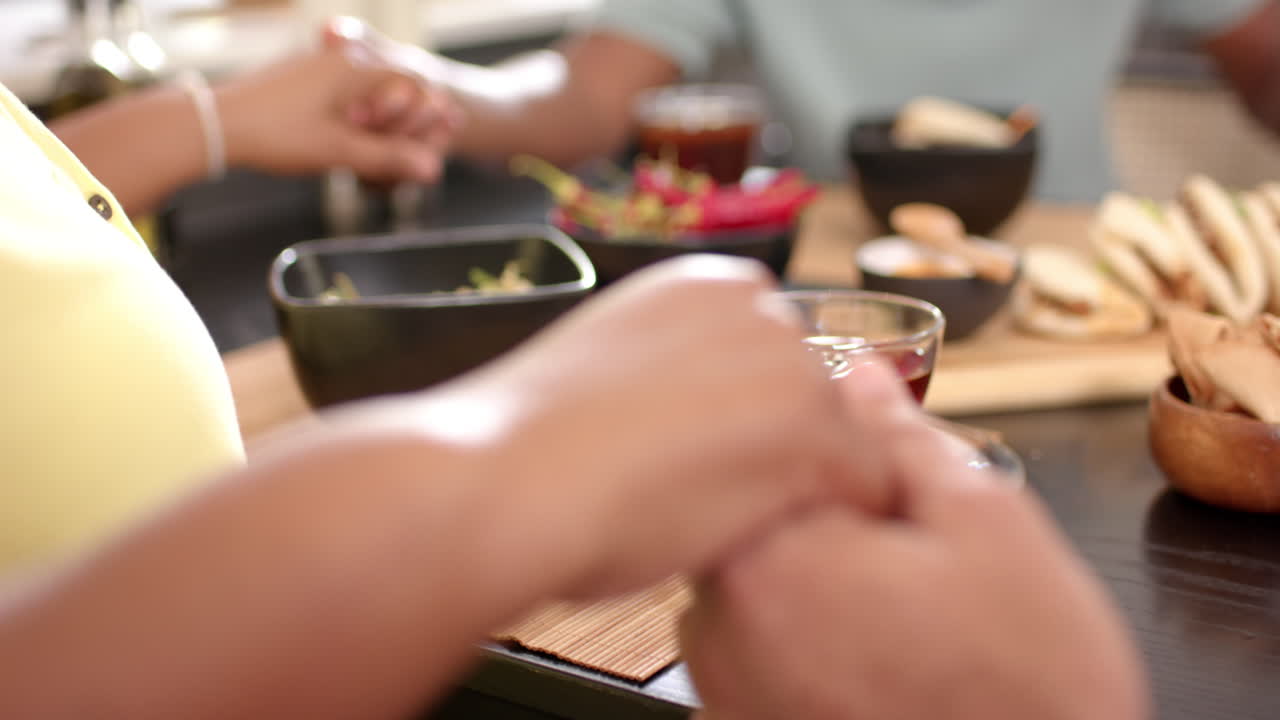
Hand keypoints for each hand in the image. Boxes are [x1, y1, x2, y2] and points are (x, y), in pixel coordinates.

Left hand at [214, 18, 459, 182]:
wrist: (212, 125)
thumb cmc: (273, 133)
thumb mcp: (339, 151)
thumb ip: (390, 157)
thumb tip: (433, 168)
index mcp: (354, 68)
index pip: (413, 84)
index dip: (425, 117)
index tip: (420, 144)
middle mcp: (338, 59)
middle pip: (392, 89)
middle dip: (402, 125)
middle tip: (395, 156)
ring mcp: (317, 68)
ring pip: (367, 95)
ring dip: (376, 127)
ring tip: (364, 156)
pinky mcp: (300, 82)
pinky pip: (342, 98)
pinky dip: (353, 122)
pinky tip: (340, 144)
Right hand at [468, 256, 895, 599]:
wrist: (499, 479)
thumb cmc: (526, 445)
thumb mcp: (611, 367)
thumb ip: (674, 368)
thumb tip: (702, 412)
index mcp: (706, 282)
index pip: (776, 356)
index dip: (751, 420)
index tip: (709, 455)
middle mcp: (760, 305)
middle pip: (816, 395)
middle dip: (782, 452)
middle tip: (713, 496)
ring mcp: (792, 363)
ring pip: (845, 443)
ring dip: (803, 488)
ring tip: (721, 520)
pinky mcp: (814, 430)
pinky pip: (868, 488)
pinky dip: (834, 524)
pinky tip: (760, 538)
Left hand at [679, 361, 1149, 719]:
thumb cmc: (1027, 684)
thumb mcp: (989, 525)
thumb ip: (907, 441)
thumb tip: (863, 377)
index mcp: (770, 555)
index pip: (764, 455)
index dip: (835, 461)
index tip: (886, 491)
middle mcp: (721, 627)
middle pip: (756, 523)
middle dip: (824, 523)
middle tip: (910, 566)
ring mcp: (724, 688)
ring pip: (757, 588)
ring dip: (813, 584)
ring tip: (900, 622)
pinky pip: (757, 653)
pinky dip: (802, 644)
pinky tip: (871, 666)